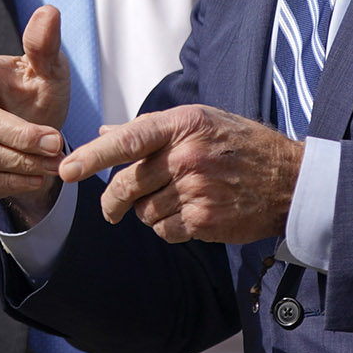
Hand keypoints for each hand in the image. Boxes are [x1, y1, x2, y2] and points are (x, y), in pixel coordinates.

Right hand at [0, 6, 70, 225]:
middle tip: (57, 146)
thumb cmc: (37, 91)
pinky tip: (37, 178)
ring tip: (56, 163)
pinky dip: (12, 183)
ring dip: (22, 164)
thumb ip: (44, 46)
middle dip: (21, 139)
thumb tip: (49, 12)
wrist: (38, 134)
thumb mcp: (49, 68)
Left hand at [58, 105, 302, 244]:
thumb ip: (150, 129)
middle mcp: (187, 156)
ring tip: (174, 201)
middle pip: (127, 184)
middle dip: (113, 200)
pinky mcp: (203, 219)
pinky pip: (163, 231)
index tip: (66, 170)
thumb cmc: (239, 145)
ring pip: (143, 212)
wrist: (287, 180)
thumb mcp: (199, 122)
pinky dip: (167, 228)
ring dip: (149, 212)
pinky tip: (188, 215)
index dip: (92, 156)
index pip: (127, 140)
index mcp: (183, 124)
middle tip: (112, 208)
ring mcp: (195, 189)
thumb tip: (104, 131)